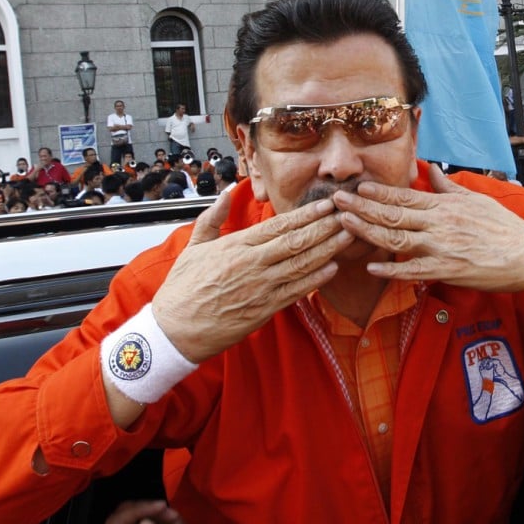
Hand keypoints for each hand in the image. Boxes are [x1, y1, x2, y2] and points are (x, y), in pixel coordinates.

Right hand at [152, 192, 353, 362]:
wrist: (175, 329)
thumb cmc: (183, 289)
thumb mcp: (193, 246)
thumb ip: (212, 218)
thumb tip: (225, 194)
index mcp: (237, 245)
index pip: (279, 225)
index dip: (307, 214)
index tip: (326, 204)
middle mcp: (252, 264)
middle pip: (297, 241)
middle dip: (325, 227)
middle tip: (348, 214)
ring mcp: (260, 287)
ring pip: (301, 264)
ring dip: (328, 249)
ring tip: (348, 236)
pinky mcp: (264, 309)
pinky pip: (296, 291)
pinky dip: (316, 279)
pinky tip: (333, 268)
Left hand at [333, 166, 523, 315]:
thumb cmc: (505, 228)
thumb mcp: (477, 199)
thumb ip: (450, 187)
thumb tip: (434, 170)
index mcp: (445, 205)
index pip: (405, 195)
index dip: (378, 192)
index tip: (357, 187)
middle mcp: (439, 223)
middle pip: (393, 213)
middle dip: (361, 208)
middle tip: (335, 202)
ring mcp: (442, 247)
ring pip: (397, 238)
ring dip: (367, 232)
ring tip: (344, 226)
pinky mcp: (448, 270)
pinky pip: (414, 270)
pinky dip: (392, 270)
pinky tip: (372, 268)